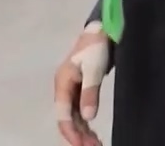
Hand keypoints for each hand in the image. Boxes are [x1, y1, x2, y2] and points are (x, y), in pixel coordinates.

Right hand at [54, 24, 109, 145]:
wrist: (101, 30)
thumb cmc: (96, 47)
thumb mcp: (94, 69)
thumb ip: (90, 93)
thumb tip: (87, 118)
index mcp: (62, 83)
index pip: (63, 115)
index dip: (71, 133)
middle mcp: (63, 88)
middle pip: (67, 118)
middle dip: (78, 135)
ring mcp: (71, 89)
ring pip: (73, 117)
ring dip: (82, 132)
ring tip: (96, 144)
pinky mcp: (80, 88)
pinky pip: (79, 111)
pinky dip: (85, 123)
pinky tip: (93, 133)